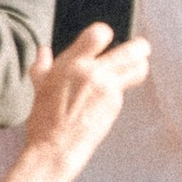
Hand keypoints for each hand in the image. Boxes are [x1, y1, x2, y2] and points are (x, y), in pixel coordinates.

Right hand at [21, 25, 151, 181]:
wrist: (55, 148)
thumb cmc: (43, 119)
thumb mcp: (39, 88)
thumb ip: (42, 66)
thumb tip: (43, 50)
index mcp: (71, 63)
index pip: (99, 33)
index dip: (106, 33)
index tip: (108, 39)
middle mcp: (92, 71)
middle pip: (132, 49)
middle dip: (140, 47)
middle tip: (141, 49)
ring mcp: (106, 87)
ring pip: (138, 68)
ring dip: (139, 66)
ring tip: (136, 67)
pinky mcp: (115, 103)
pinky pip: (125, 88)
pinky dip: (122, 88)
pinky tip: (111, 95)